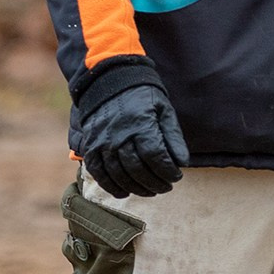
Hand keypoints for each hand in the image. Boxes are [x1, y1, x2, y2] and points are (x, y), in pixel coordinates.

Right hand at [76, 69, 190, 197]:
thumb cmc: (143, 96)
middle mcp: (119, 135)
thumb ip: (173, 137)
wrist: (110, 80)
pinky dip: (110, 186)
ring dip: (136, 188)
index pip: (156, 157)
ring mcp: (102, 141)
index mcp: (141, 125)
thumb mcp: (164, 110)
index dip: (168, 171)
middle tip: (165, 187)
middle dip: (155, 183)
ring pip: (118, 174)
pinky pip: (98, 171)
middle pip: (138, 169)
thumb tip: (182, 163)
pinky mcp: (90, 145)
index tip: (177, 177)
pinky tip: (123, 193)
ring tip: (149, 191)